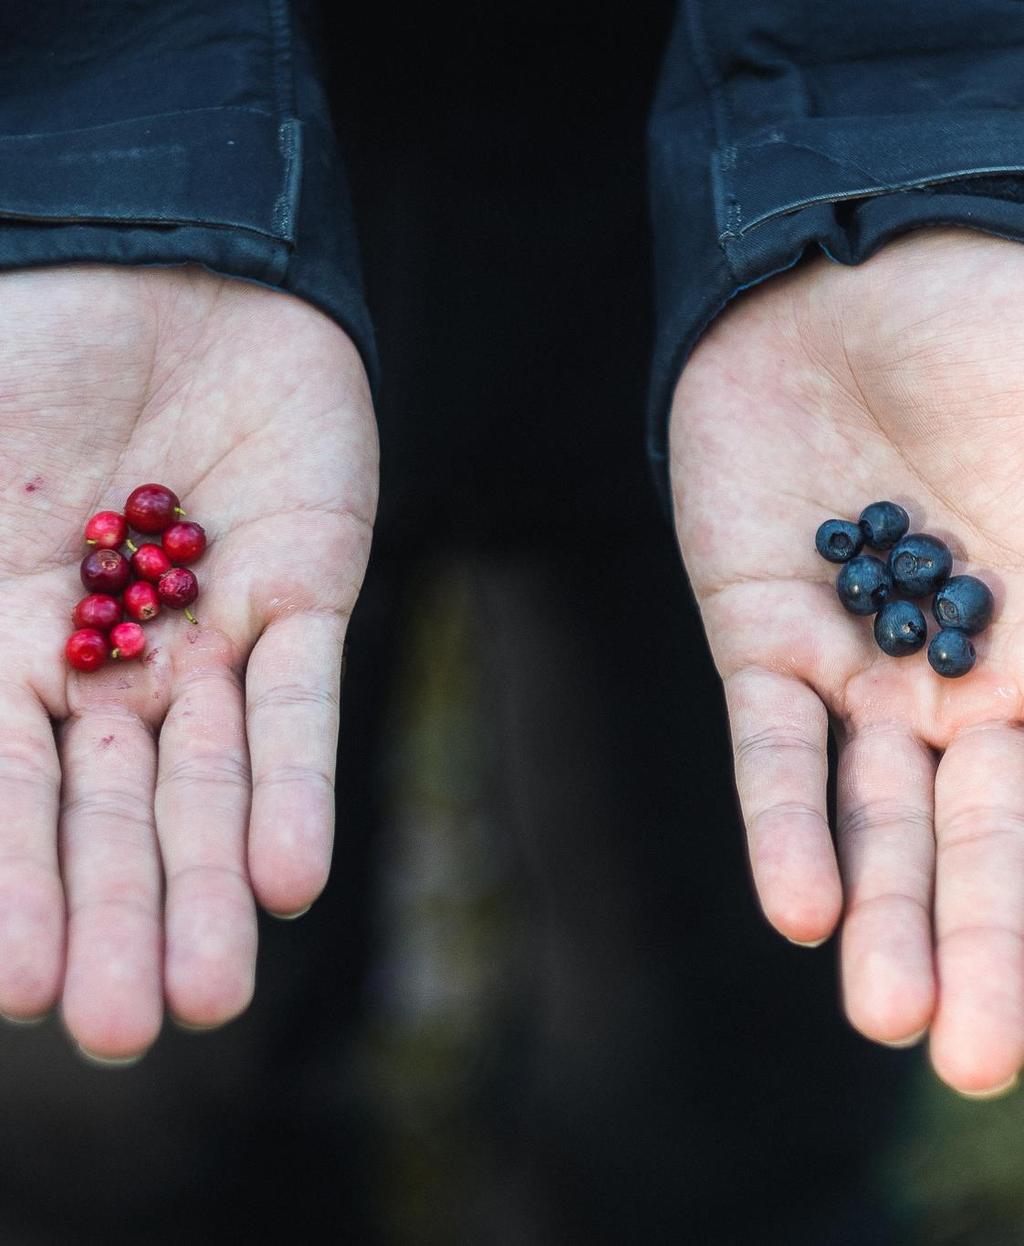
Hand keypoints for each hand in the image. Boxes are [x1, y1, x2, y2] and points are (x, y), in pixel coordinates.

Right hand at [0, 266, 376, 1059]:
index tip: (15, 993)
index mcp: (0, 637)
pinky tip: (291, 877)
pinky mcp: (306, 586)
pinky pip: (302, 695)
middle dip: (114, 915)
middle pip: (110, 807)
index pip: (1, 787)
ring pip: (210, 776)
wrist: (153, 246)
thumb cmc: (21, 347)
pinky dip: (295, 780)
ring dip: (209, 883)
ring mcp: (209, 626)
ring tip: (213, 995)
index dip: (8, 882)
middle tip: (123, 1034)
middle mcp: (109, 655)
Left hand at [670, 229, 1023, 1095]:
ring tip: (879, 1009)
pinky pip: (770, 743)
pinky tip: (795, 904)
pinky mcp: (759, 633)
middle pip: (972, 836)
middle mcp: (963, 678)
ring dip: (876, 909)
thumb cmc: (1002, 348)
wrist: (855, 271)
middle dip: (974, 944)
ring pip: (870, 812)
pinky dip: (782, 817)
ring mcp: (858, 662)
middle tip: (966, 1059)